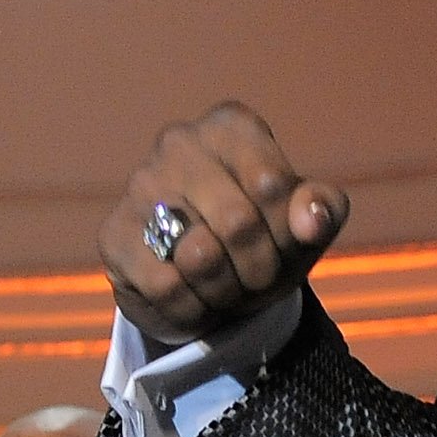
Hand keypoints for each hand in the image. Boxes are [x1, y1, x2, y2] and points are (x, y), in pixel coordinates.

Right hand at [101, 101, 350, 345]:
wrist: (207, 284)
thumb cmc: (265, 241)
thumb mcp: (306, 225)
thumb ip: (323, 211)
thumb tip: (311, 221)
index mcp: (232, 127)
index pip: (273, 185)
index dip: (289, 233)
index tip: (285, 243)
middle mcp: (179, 142)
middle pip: (237, 223)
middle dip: (260, 270)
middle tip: (256, 278)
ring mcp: (140, 185)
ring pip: (200, 257)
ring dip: (227, 292)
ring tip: (224, 286)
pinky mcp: (114, 235)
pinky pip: (167, 288)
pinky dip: (194, 310)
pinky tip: (194, 299)